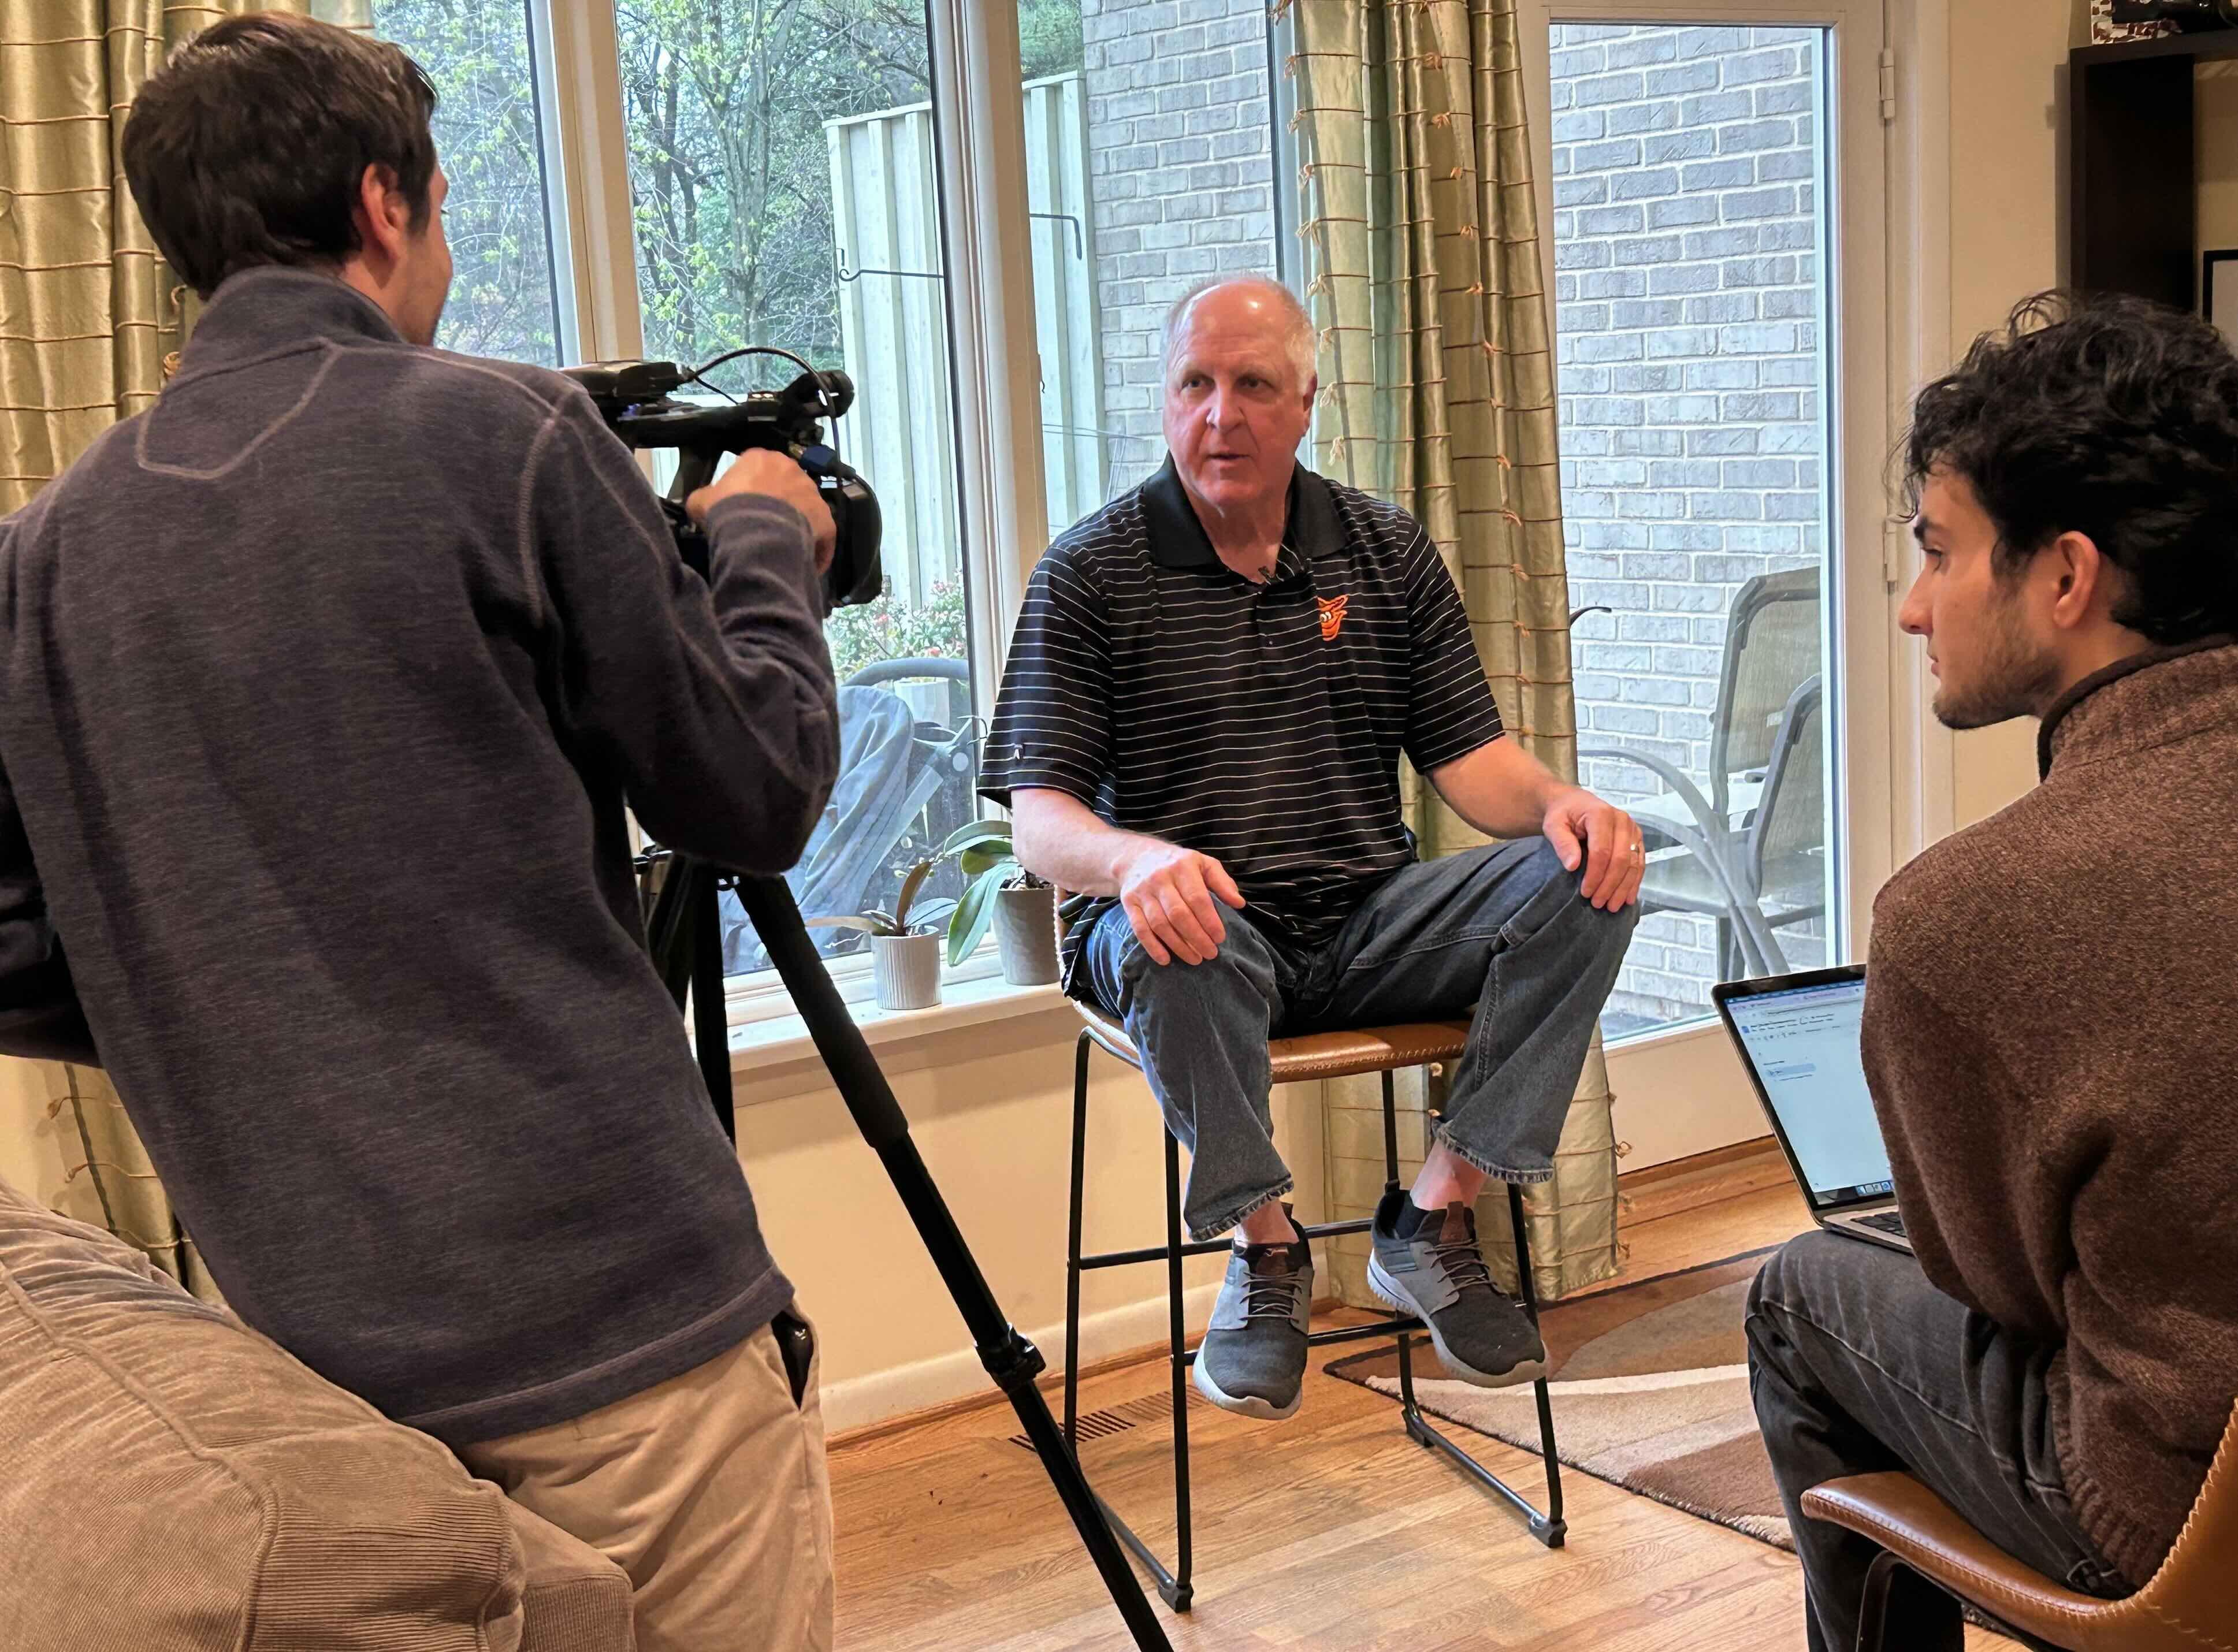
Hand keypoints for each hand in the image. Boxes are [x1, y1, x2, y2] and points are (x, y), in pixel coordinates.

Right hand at [686, 450, 837, 573]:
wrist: (757, 534)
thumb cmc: (729, 511)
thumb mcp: (701, 501)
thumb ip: (703, 497)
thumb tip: (699, 503)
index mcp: (761, 458)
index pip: (755, 467)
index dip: (748, 487)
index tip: (742, 505)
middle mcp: (793, 470)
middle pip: (785, 486)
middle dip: (776, 503)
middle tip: (762, 525)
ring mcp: (814, 494)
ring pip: (805, 509)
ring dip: (795, 524)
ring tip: (782, 546)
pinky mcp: (828, 520)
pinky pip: (821, 536)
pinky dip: (813, 549)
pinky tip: (801, 563)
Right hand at [1117, 841, 1246, 966]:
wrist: (1137, 857)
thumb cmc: (1178, 864)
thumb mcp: (1203, 863)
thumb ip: (1222, 882)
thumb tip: (1239, 903)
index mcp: (1182, 866)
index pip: (1197, 898)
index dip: (1209, 921)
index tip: (1219, 938)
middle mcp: (1160, 878)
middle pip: (1178, 914)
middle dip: (1196, 938)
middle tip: (1210, 953)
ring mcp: (1142, 891)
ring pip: (1160, 924)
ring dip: (1178, 946)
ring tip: (1195, 959)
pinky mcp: (1129, 903)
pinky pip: (1140, 929)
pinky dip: (1152, 947)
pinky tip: (1165, 960)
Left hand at [1543, 787, 1644, 912]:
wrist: (1573, 803)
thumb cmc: (1562, 814)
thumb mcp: (1553, 825)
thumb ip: (1562, 843)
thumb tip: (1572, 866)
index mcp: (1601, 814)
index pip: (1602, 851)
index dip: (1595, 875)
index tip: (1586, 893)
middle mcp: (1622, 820)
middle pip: (1621, 859)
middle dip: (1610, 885)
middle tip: (1598, 904)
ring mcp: (1632, 829)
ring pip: (1633, 863)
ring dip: (1624, 887)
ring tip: (1612, 906)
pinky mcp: (1637, 838)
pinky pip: (1639, 862)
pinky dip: (1634, 881)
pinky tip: (1628, 898)